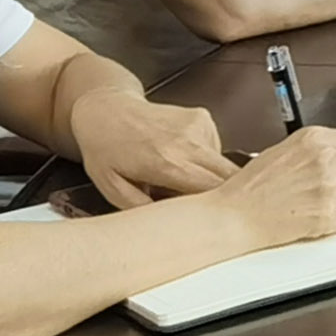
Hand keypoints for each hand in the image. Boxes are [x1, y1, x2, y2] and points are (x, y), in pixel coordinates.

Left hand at [67, 91, 236, 209]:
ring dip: (209, 175)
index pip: (214, 189)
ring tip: (180, 175)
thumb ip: (144, 210)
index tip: (213, 216)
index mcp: (166, 163)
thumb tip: (170, 225)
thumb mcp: (113, 190)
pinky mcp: (202, 118)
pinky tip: (180, 156)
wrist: (106, 110)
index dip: (218, 206)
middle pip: (230, 175)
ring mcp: (198, 126)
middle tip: (205, 204)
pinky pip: (215, 148)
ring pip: (223, 163)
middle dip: (224, 193)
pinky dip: (203, 158)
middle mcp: (188, 142)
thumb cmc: (105, 148)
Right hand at [214, 127, 335, 249]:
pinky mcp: (328, 211)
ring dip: (335, 208)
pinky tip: (304, 220)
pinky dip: (327, 226)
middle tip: (314, 194)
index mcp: (315, 138)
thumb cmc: (249, 189)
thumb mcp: (283, 152)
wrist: (232, 216)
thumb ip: (315, 151)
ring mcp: (328, 185)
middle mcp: (325, 158)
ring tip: (304, 207)